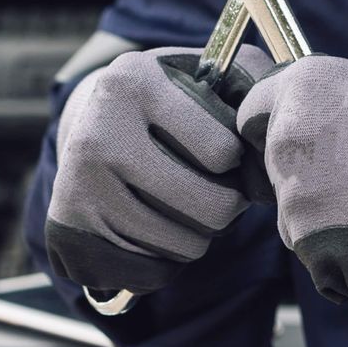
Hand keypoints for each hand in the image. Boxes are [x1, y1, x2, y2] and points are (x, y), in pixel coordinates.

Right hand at [46, 45, 273, 294]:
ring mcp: (79, 185)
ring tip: (180, 207)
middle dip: (225, 206)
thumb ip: (252, 77)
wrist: (87, 126)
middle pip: (211, 208)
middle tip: (211, 190)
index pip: (223, 151)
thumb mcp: (203, 73)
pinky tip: (152, 230)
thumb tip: (278, 111)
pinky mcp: (70, 230)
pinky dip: (165, 262)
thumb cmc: (166, 103)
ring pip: (185, 246)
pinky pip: (151, 273)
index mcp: (135, 82)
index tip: (222, 151)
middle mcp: (98, 131)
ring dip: (198, 236)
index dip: (235, 160)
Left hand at [237, 57, 347, 313]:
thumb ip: (337, 97)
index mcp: (300, 98)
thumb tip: (319, 108)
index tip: (303, 143)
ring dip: (336, 230)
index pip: (253, 114)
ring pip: (304, 230)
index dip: (277, 127)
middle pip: (280, 178)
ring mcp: (302, 214)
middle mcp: (288, 151)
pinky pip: (335, 272)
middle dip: (314, 183)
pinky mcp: (326, 266)